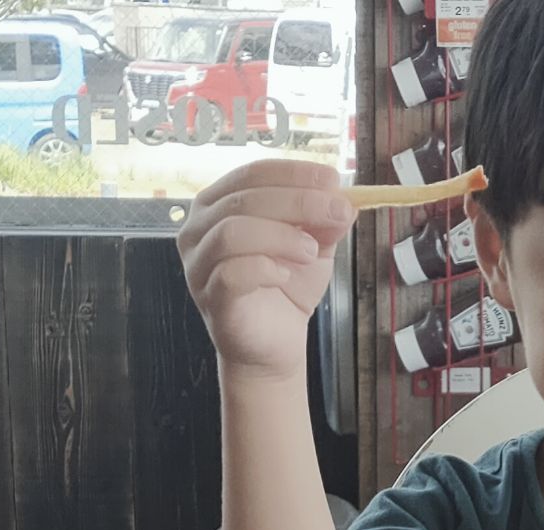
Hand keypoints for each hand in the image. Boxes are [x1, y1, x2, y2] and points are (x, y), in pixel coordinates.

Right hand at [179, 160, 359, 378]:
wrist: (275, 342)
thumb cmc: (286, 289)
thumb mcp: (315, 244)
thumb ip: (325, 220)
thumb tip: (345, 199)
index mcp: (220, 203)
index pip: (252, 173)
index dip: (294, 173)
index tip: (332, 179)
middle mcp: (199, 227)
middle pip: (245, 198)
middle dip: (299, 201)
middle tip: (337, 213)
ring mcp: (198, 263)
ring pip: (233, 231)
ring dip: (281, 236)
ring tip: (311, 251)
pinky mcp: (209, 295)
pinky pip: (231, 272)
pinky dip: (265, 268)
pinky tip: (284, 276)